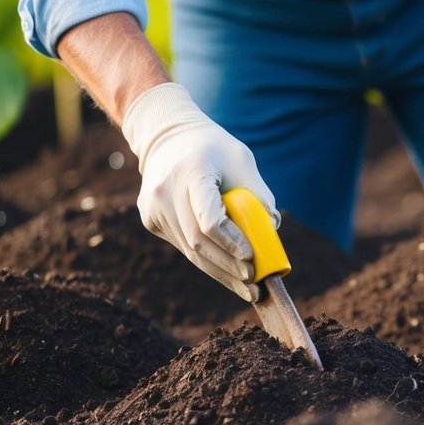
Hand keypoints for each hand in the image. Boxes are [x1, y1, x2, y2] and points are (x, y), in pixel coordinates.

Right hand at [121, 83, 278, 300]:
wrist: (166, 137)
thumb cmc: (213, 148)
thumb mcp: (241, 159)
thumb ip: (257, 193)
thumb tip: (273, 229)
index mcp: (191, 171)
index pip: (209, 219)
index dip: (231, 243)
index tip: (252, 257)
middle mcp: (166, 191)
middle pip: (198, 242)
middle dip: (229, 267)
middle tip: (254, 284)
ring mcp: (153, 206)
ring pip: (189, 250)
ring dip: (219, 272)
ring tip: (245, 287)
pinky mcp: (150, 218)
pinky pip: (182, 245)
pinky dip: (205, 260)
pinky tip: (226, 271)